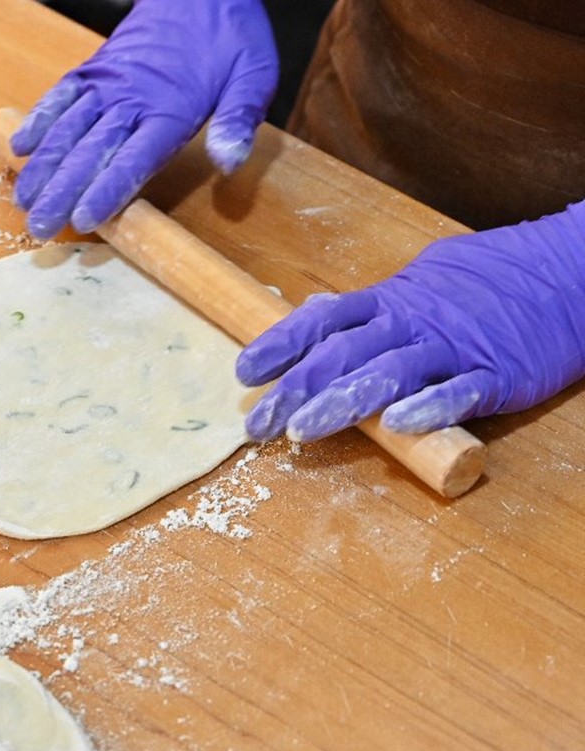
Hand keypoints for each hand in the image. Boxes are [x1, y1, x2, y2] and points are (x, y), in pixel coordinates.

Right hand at [10, 0, 277, 239]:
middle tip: (37, 227)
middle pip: (89, 152)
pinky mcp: (93, 71)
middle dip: (61, 192)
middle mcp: (131, 99)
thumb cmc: (230, 38)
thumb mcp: (254, 75)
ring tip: (22, 201)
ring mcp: (107, 84)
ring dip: (43, 167)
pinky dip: (38, 120)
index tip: (84, 219)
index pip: (132, 158)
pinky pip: (60, 96)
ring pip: (68, 129)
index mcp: (171, 110)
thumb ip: (239, 119)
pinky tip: (19, 148)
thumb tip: (230, 162)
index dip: (106, 190)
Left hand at [236, 202, 584, 441]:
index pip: (323, 319)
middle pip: (344, 353)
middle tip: (256, 425)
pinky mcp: (498, 373)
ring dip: (342, 404)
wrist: (572, 269)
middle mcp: (415, 321)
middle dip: (295, 390)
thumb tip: (314, 315)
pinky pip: (460, 392)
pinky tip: (399, 426)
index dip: (280, 344)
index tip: (244, 372)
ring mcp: (456, 347)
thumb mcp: (422, 282)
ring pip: (389, 374)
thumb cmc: (490, 280)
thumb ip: (370, 309)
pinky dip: (430, 407)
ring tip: (302, 433)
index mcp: (392, 300)